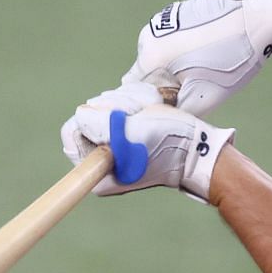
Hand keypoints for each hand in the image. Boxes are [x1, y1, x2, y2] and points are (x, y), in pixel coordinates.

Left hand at [61, 88, 233, 201]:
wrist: (199, 151)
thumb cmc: (169, 143)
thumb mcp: (130, 131)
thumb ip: (98, 123)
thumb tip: (80, 114)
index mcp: (96, 170)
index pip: (71, 133)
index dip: (91, 116)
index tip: (117, 117)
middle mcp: (101, 161)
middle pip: (89, 116)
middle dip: (115, 107)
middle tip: (140, 115)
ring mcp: (114, 147)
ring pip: (106, 108)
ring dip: (128, 102)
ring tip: (149, 112)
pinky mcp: (127, 134)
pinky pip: (120, 108)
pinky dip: (135, 102)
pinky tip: (151, 109)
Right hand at [122, 0, 271, 116]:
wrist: (255, 16)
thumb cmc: (230, 59)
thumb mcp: (205, 98)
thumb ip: (177, 112)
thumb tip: (165, 117)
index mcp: (150, 57)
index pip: (134, 92)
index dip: (151, 104)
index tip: (173, 107)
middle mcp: (148, 36)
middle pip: (146, 74)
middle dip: (164, 86)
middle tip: (193, 90)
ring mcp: (162, 20)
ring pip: (160, 57)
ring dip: (174, 68)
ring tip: (204, 69)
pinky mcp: (177, 12)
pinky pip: (172, 41)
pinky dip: (183, 50)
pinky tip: (208, 51)